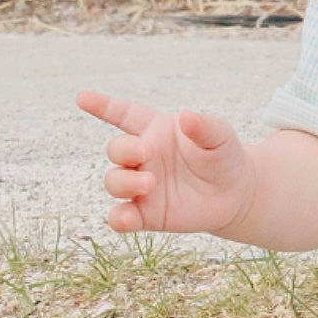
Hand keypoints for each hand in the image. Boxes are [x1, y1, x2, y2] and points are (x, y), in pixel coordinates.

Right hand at [76, 91, 257, 235]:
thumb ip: (205, 125)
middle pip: (116, 148)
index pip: (124, 115)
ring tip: (149, 183)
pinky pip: (121, 218)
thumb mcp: (221, 136)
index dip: (103, 106)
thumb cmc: (223, 156)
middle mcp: (143, 156)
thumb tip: (186, 116)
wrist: (235, 194)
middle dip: (123, 150)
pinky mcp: (146, 214)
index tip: (82, 98)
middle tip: (145, 154)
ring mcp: (141, 185)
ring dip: (124, 182)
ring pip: (114, 182)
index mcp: (156, 130)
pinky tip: (127, 218)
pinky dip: (119, 219)